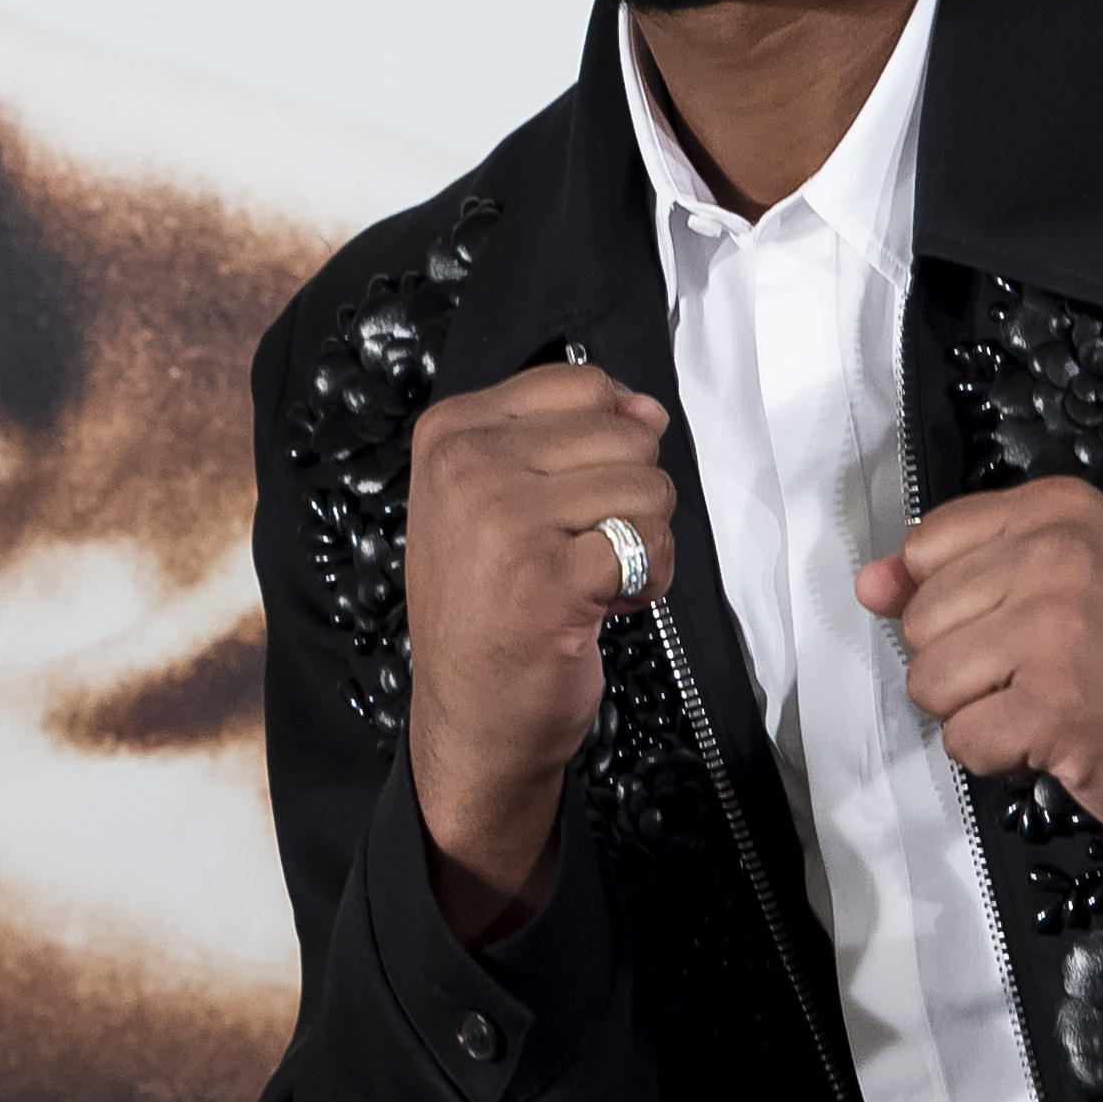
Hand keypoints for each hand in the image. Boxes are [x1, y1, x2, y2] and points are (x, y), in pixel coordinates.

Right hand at [402, 363, 675, 937]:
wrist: (469, 717)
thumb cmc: (488, 610)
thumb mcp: (495, 497)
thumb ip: (566, 436)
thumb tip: (647, 406)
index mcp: (450, 432)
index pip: (584, 384)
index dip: (605, 442)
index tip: (565, 497)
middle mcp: (467, 467)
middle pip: (625, 432)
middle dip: (628, 495)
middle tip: (578, 547)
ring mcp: (504, 520)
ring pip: (648, 487)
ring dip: (642, 542)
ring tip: (589, 578)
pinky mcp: (550, 578)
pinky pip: (651, 546)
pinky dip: (649, 582)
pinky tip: (605, 605)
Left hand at [855, 475, 1102, 843]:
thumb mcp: (1057, 583)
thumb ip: (952, 574)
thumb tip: (870, 584)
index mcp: (1058, 511)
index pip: (923, 547)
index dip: (948, 601)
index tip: (1008, 619)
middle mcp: (1057, 556)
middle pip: (920, 621)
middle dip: (961, 664)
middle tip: (1035, 671)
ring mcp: (1056, 631)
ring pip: (928, 682)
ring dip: (974, 711)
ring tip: (1040, 702)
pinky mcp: (1055, 707)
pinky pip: (961, 739)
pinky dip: (996, 755)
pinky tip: (1050, 738)